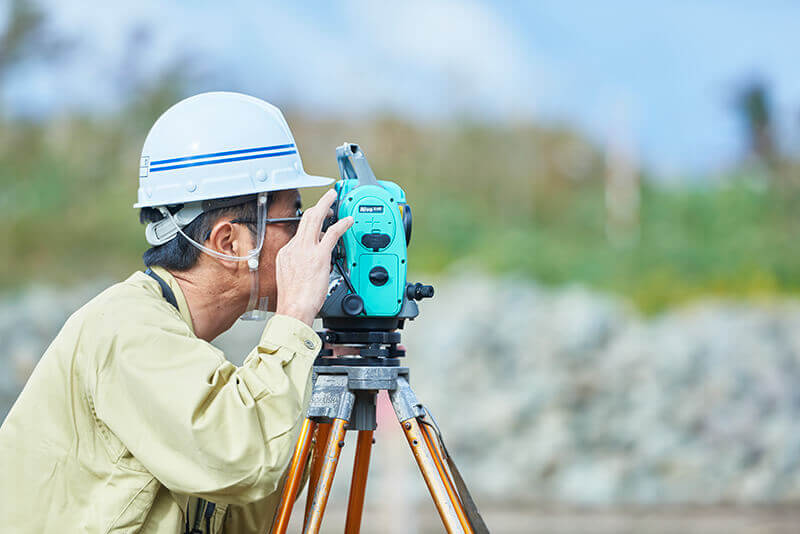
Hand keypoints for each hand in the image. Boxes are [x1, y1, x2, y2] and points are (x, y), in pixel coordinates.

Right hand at [275, 190, 352, 324]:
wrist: (293, 309)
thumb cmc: (293, 301)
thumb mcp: (290, 279)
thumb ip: (300, 267)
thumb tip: (311, 265)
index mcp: (286, 253)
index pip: (300, 233)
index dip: (312, 225)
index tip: (319, 223)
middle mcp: (294, 248)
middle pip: (305, 218)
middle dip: (319, 205)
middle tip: (328, 197)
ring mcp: (306, 250)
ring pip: (315, 218)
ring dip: (327, 206)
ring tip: (335, 202)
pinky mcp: (319, 256)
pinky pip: (332, 233)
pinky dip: (341, 224)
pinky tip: (348, 221)